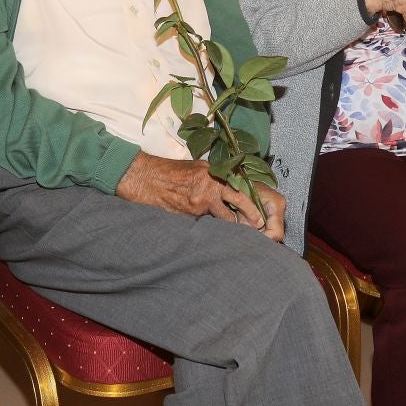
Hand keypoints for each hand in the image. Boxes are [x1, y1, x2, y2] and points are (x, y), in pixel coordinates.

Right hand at [117, 152, 283, 236]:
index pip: (239, 185)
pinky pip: (208, 224)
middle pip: (240, 200)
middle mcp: (212, 184)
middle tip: (260, 224)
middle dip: (251, 214)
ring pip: (225, 218)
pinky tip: (212, 236)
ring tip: (237, 235)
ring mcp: (202, 199)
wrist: (145, 178)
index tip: (259, 208)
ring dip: (231, 226)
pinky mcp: (192, 212)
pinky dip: (211, 231)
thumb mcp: (195, 169)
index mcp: (214, 171)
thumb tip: (229, 189)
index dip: (250, 198)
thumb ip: (213, 178)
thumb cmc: (168, 173)